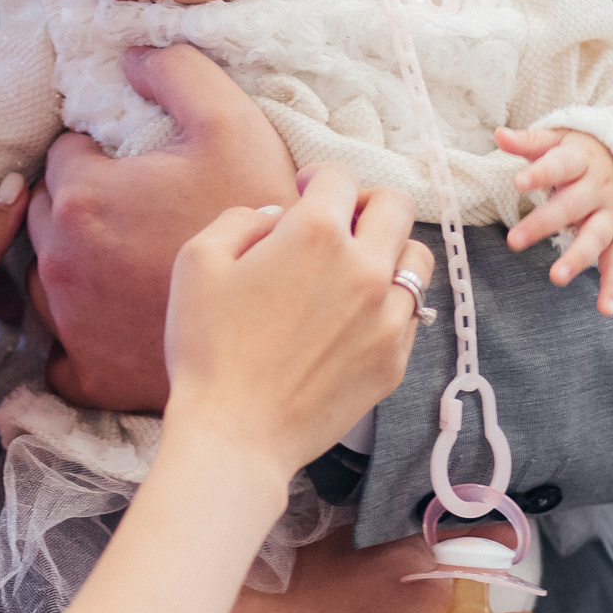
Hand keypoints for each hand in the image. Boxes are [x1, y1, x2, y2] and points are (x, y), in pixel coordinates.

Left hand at [28, 44, 300, 410]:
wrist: (281, 331)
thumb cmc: (256, 223)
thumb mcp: (232, 124)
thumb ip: (178, 73)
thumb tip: (133, 57)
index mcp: (83, 197)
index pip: (65, 155)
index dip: (104, 156)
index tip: (143, 173)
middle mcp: (58, 260)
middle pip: (49, 213)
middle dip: (84, 206)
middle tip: (141, 215)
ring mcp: (67, 320)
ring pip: (49, 275)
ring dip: (77, 265)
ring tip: (133, 265)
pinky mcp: (83, 371)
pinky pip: (59, 348)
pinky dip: (81, 336)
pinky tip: (119, 323)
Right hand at [160, 164, 437, 484]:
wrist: (235, 434)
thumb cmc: (208, 348)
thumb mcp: (197, 261)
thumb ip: (240, 219)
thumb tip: (276, 217)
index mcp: (317, 234)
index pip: (340, 177)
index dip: (318, 177)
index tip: (305, 190)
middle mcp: (365, 268)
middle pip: (396, 205)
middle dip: (365, 202)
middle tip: (338, 221)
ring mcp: (388, 316)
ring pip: (416, 257)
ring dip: (387, 250)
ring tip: (354, 269)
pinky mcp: (395, 359)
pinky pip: (410, 311)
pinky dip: (388, 302)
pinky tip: (352, 317)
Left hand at [498, 126, 612, 313]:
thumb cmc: (583, 154)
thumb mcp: (560, 140)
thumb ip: (530, 142)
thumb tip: (498, 134)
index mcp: (580, 161)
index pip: (560, 165)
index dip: (540, 173)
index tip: (517, 183)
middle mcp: (597, 189)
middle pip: (571, 206)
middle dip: (544, 224)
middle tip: (514, 242)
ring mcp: (611, 215)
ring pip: (595, 237)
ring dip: (577, 258)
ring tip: (556, 278)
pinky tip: (604, 308)